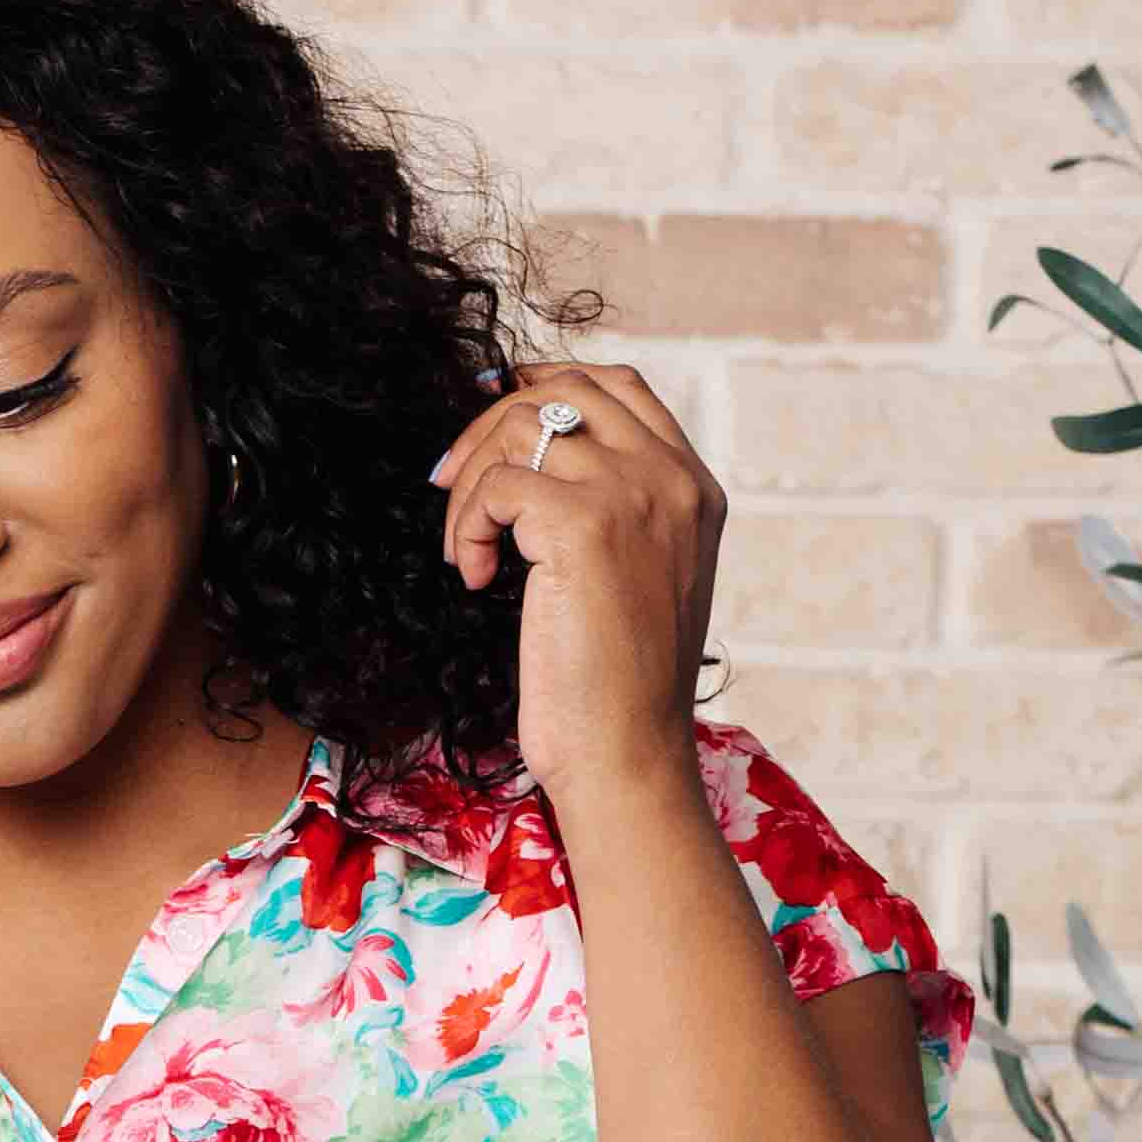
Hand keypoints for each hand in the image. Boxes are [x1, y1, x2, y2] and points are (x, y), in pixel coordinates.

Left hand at [428, 356, 724, 819]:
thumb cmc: (620, 690)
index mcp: (692, 487)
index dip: (545, 384)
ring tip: (466, 549)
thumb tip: (536, 460)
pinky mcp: (583, 525)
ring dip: (471, 483)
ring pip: (522, 429)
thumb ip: (617, 512)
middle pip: (565, 388)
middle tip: (448, 479)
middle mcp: (670, 479)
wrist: (627, 756)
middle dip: (492, 423)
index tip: (494, 420)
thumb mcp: (640, 580)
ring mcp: (631, 495)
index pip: (618, 388)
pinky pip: (497, 484)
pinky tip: (476, 578)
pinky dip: (468, 526)